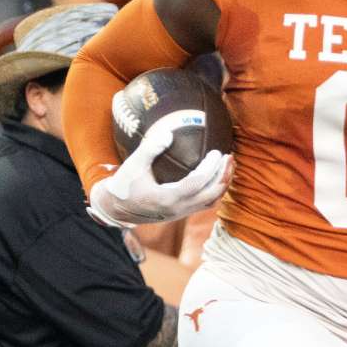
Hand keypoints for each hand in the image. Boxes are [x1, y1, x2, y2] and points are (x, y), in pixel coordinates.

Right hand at [88, 126, 233, 227]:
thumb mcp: (133, 164)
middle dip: (223, 175)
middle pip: (211, 194)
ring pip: (211, 201)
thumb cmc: (125, 185)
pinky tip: (217, 176)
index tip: (217, 152)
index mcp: (167, 198)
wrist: (116, 209)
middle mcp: (178, 209)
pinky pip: (205, 204)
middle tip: (229, 157)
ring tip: (228, 165)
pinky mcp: (181, 214)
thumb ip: (150, 148)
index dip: (210, 168)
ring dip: (222, 183)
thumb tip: (169, 132)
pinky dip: (215, 190)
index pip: (197, 183)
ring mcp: (181, 213)